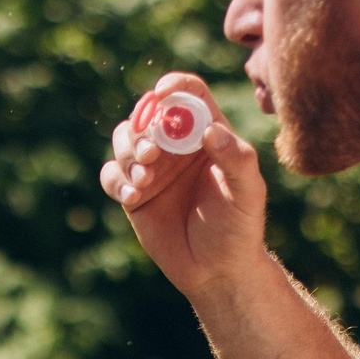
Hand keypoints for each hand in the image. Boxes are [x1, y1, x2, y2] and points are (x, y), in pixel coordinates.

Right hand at [99, 73, 273, 300]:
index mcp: (207, 134)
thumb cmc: (240, 227)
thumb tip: (210, 130)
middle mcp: (177, 146)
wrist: (217, 270)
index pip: (189, 95)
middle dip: (143, 127)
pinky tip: (131, 195)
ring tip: (143, 179)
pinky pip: (111, 174)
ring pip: (124, 139)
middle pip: (148, 114)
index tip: (162, 96)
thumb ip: (235, 159)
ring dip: (127, 152)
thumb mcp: (247, 193)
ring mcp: (153, 168)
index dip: (174, 88)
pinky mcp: (133, 193)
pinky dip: (115, 180)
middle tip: (150, 154)